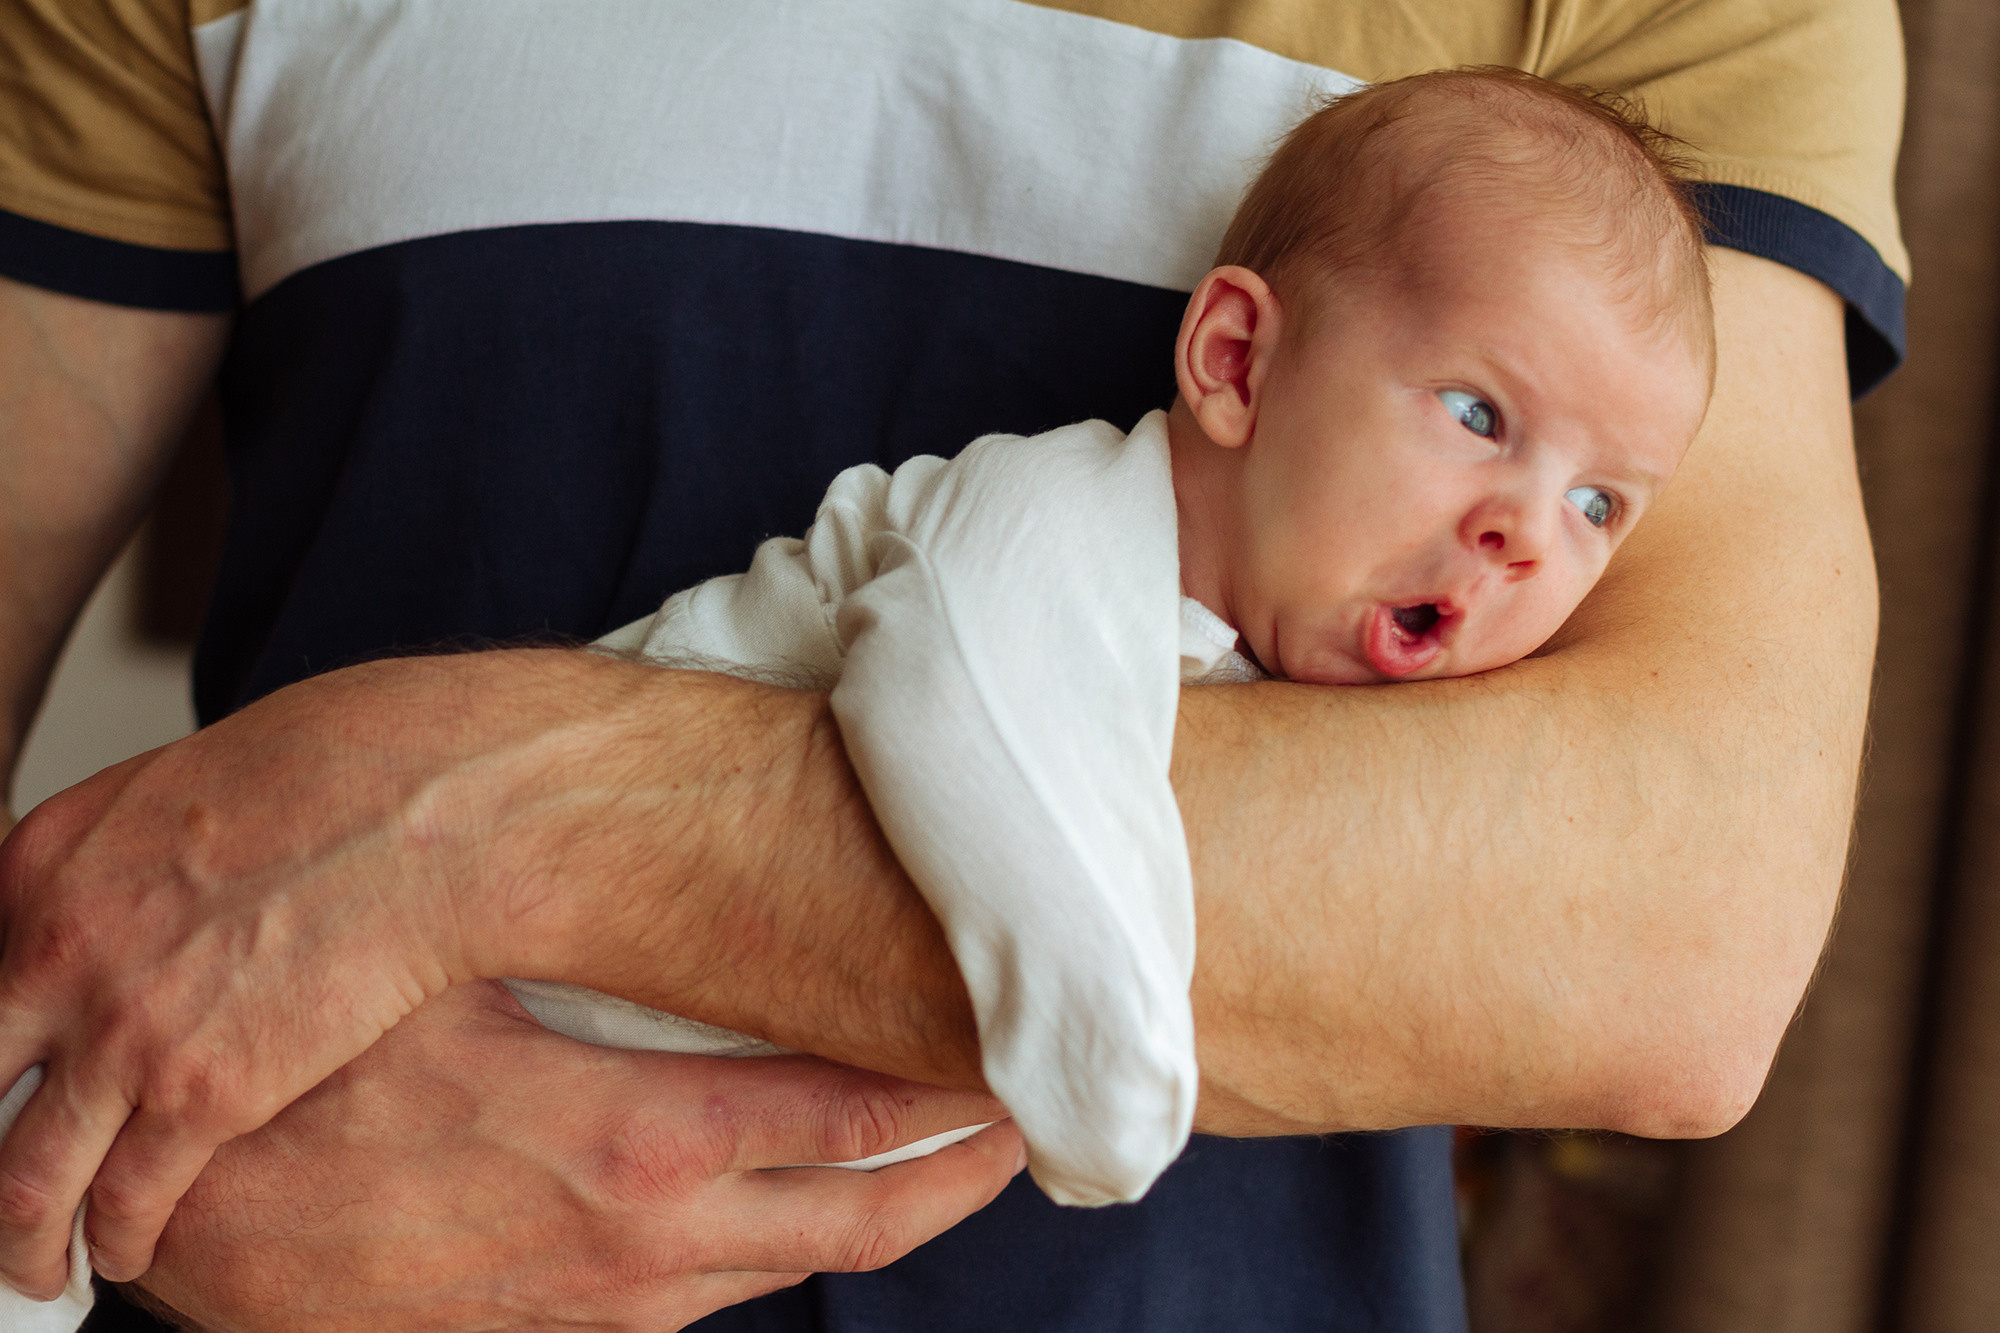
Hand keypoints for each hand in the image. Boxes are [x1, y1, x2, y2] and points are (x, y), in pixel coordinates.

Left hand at [0, 662, 492, 1296]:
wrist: (429, 810)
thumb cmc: (342, 775)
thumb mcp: (180, 791)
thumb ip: (121, 867)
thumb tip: (124, 913)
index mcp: (42, 867)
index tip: (6, 1086)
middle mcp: (55, 953)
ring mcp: (123, 1032)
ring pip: (22, 1181)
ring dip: (26, 1238)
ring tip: (41, 1264)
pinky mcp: (205, 1094)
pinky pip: (130, 1200)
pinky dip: (119, 1242)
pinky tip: (128, 1250)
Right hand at [131, 983, 1021, 1331]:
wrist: (183, 1237)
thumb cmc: (309, 1092)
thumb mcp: (455, 986)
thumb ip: (588, 950)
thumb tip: (683, 866)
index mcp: (637, 1148)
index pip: (850, 1122)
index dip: (948, 1094)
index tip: (1010, 1056)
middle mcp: (646, 1251)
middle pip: (861, 1222)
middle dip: (956, 1175)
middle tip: (1020, 1122)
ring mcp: (604, 1313)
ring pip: (791, 1270)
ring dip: (874, 1215)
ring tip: (931, 1158)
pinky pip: (704, 1303)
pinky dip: (775, 1251)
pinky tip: (786, 1207)